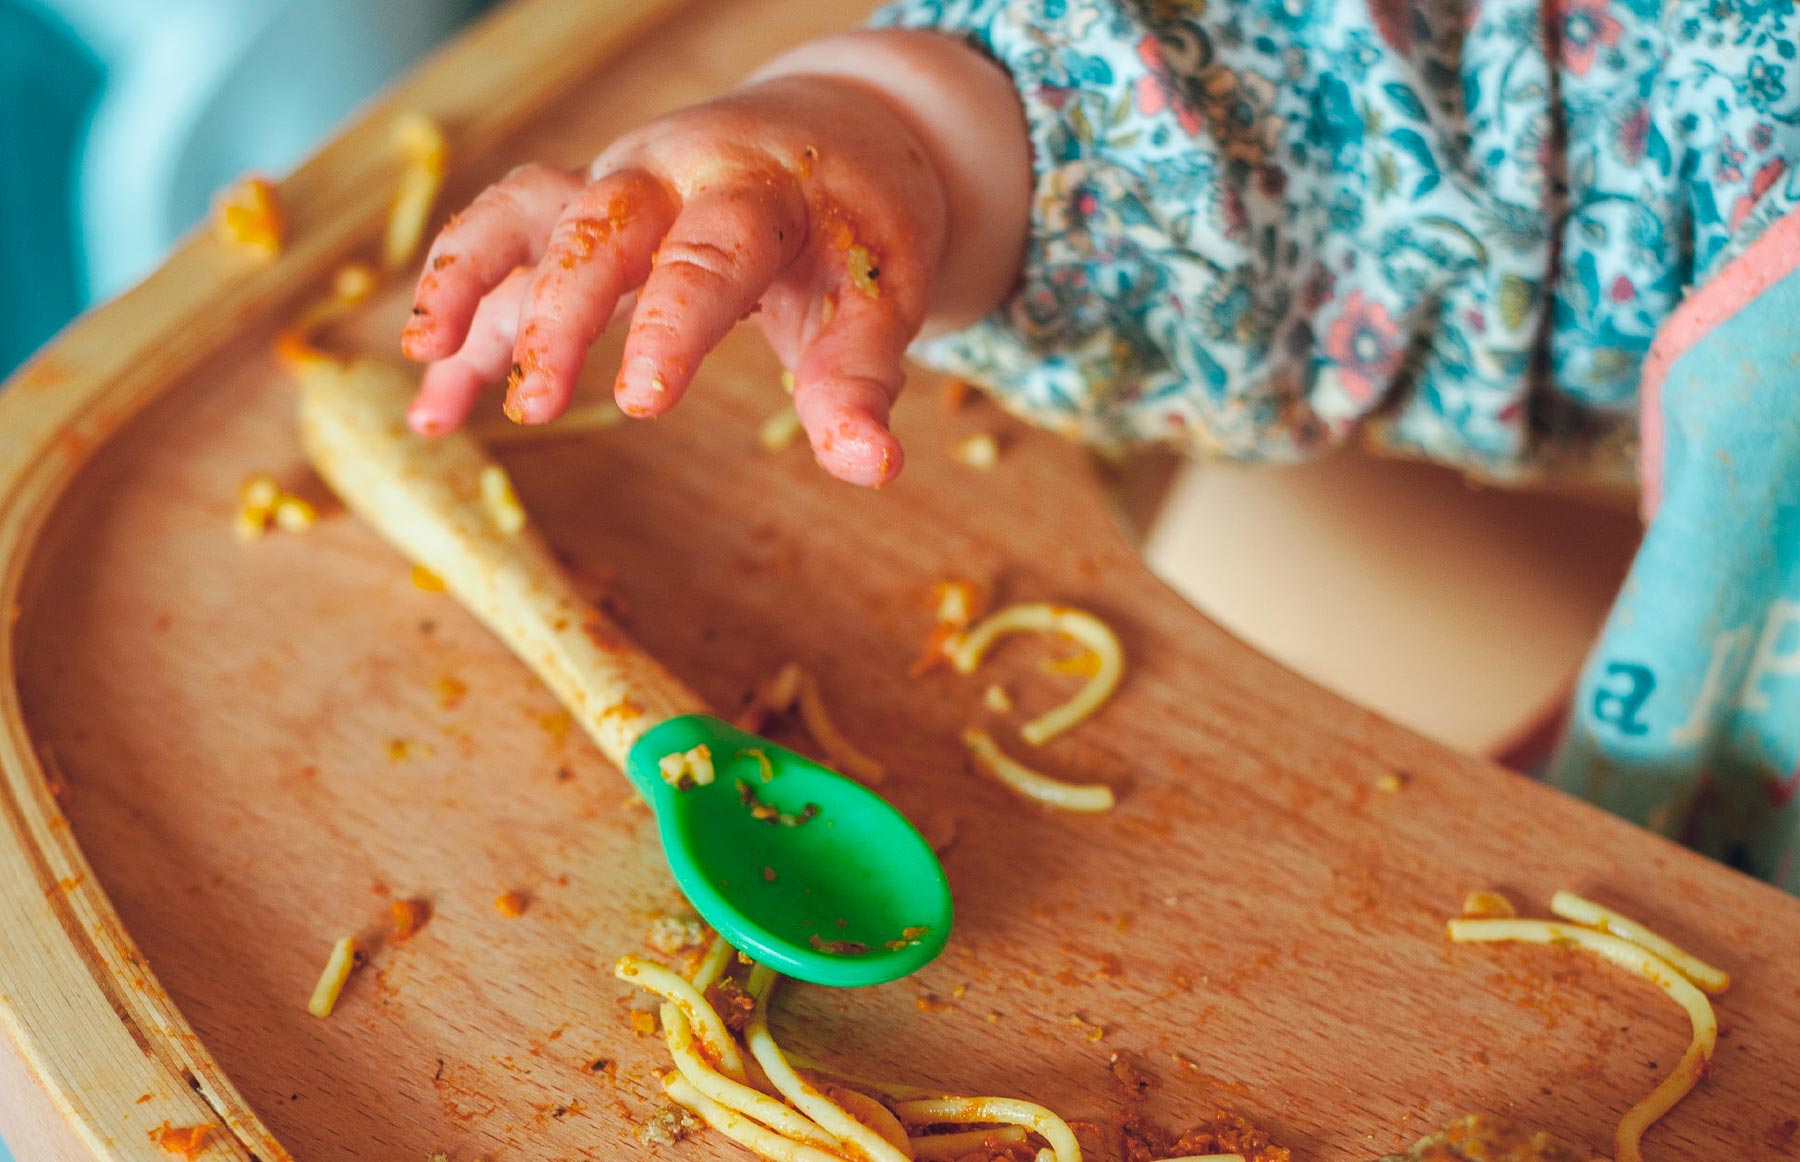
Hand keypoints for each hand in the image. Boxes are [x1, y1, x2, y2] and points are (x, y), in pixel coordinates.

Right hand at [402, 74, 947, 486]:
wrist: (831, 137)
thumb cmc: (853, 227)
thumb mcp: (878, 296)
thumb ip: (861, 379)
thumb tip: (874, 467)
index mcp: (756, 191)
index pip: (709, 255)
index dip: (673, 325)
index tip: (642, 401)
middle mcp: (670, 176)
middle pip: (597, 226)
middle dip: (559, 313)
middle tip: (535, 405)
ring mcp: (614, 186)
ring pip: (524, 216)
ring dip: (469, 281)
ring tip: (428, 363)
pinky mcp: (579, 209)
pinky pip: (503, 245)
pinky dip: (461, 307)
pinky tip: (434, 396)